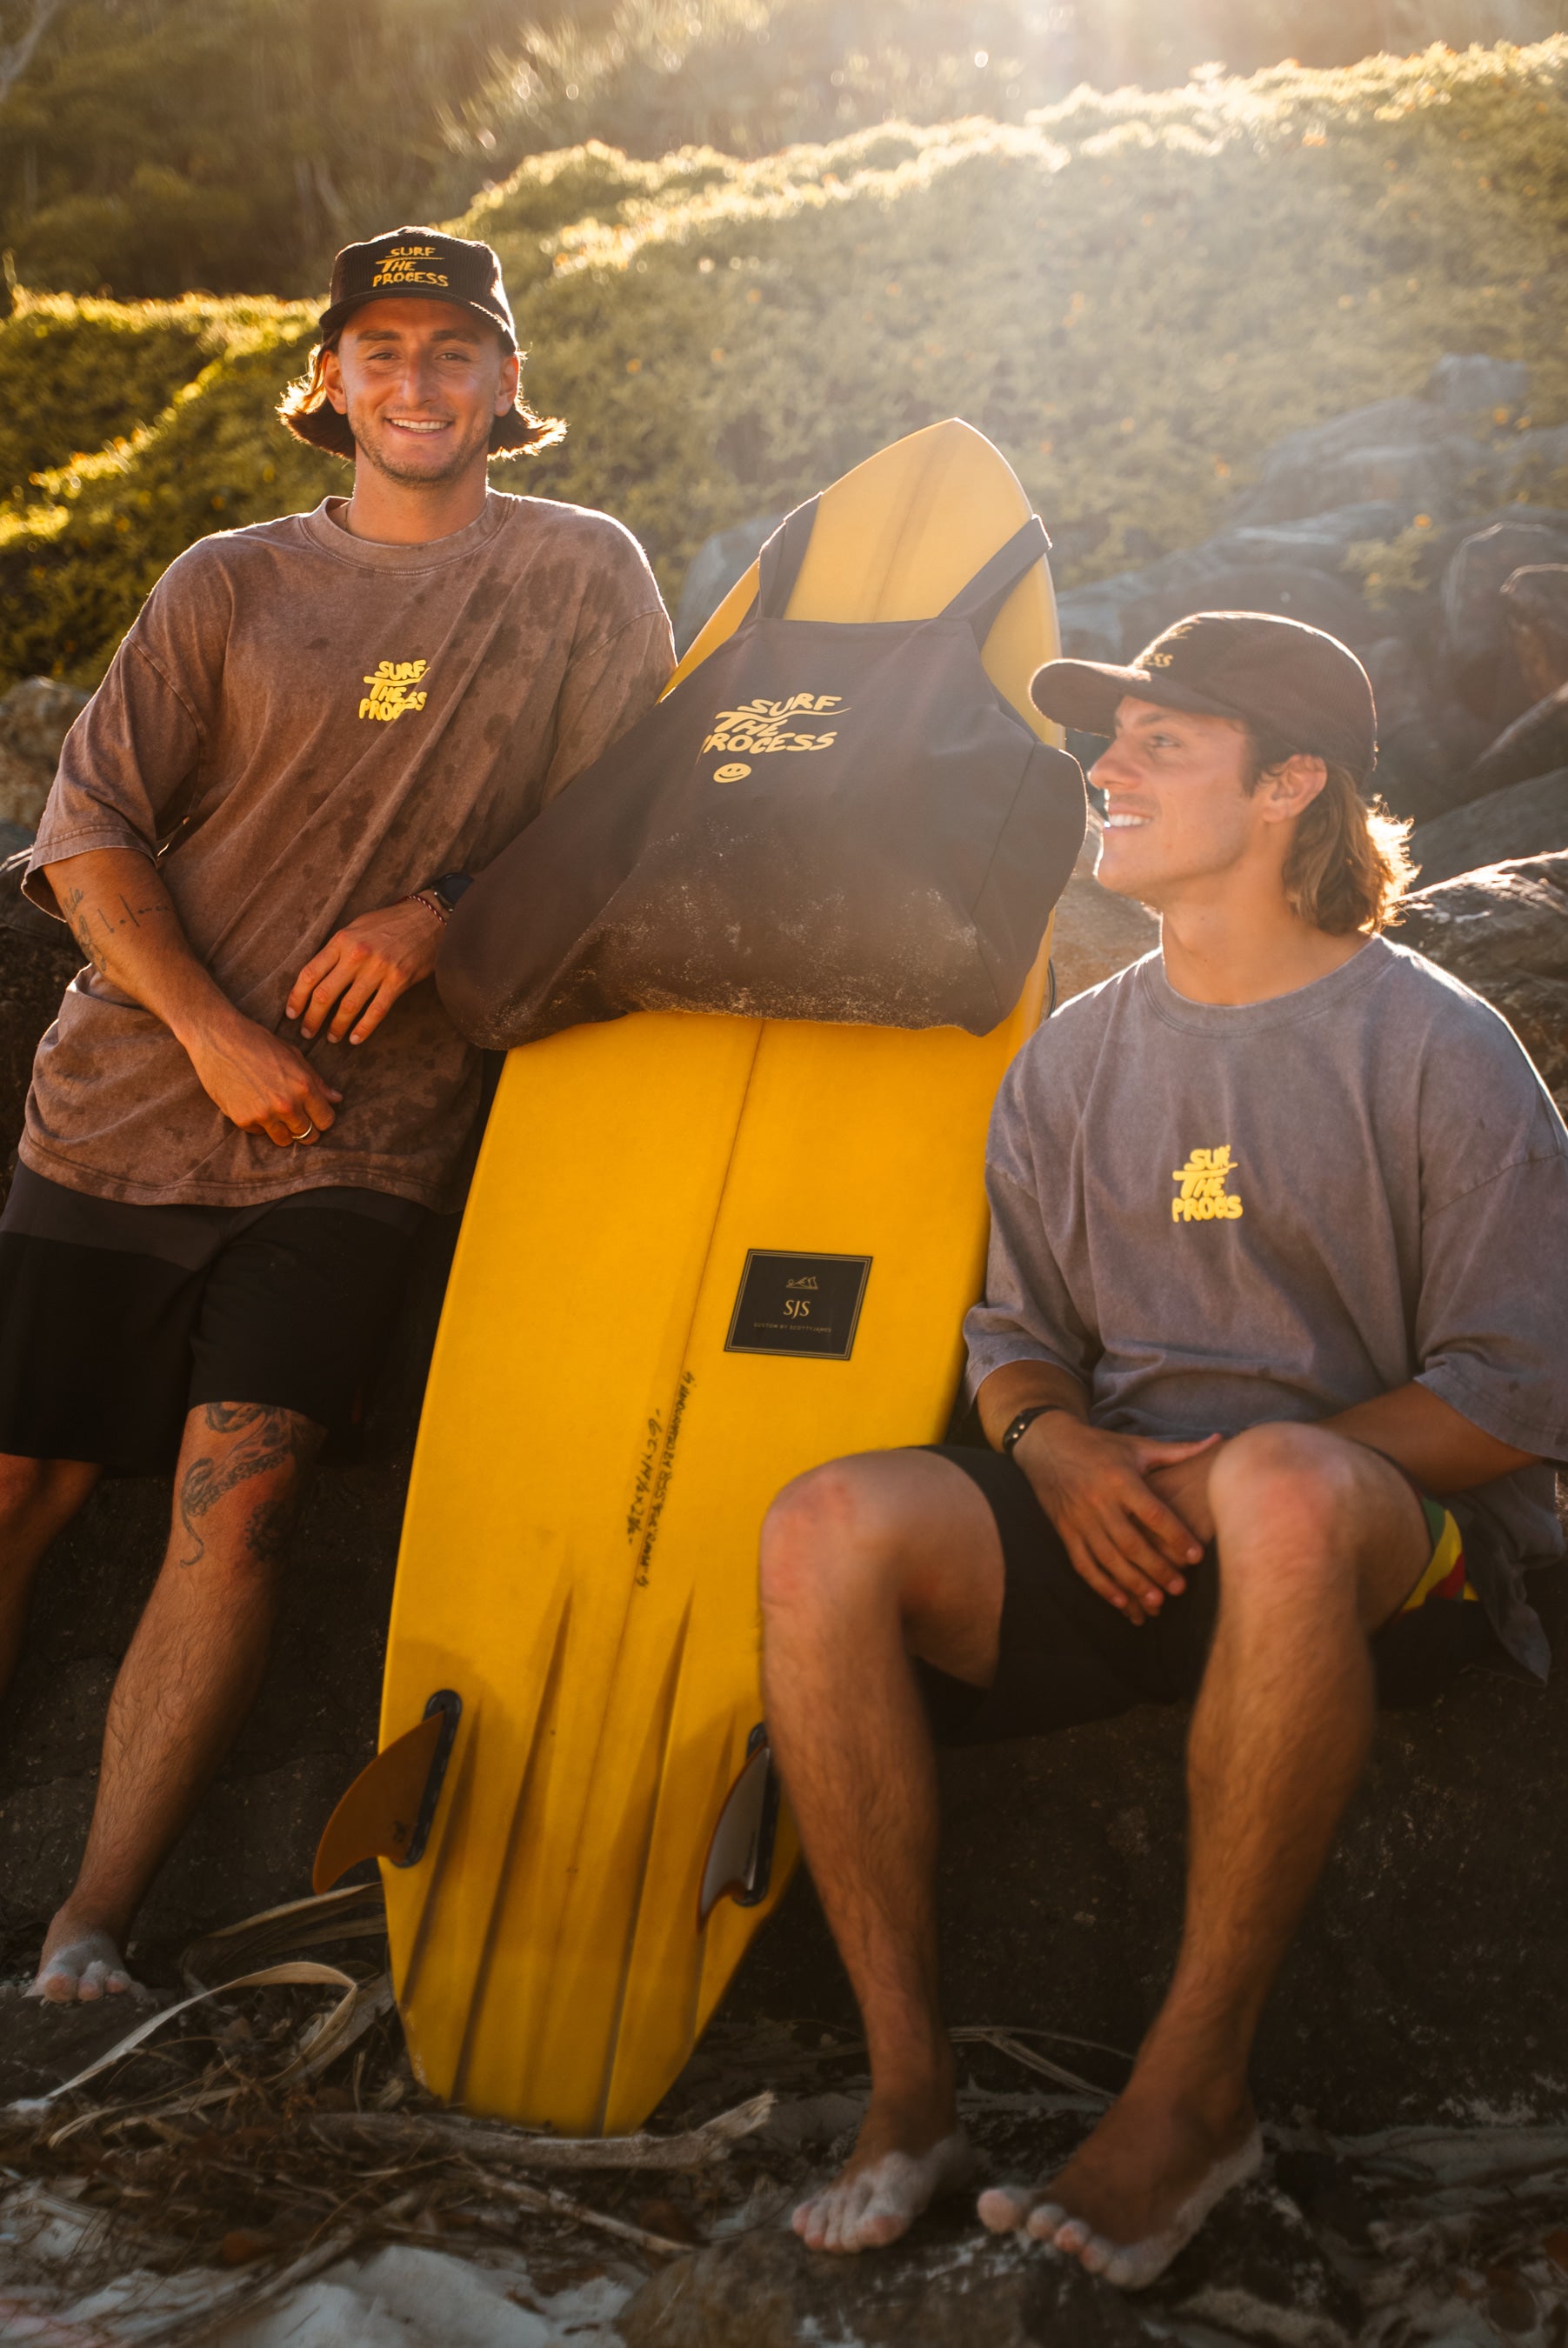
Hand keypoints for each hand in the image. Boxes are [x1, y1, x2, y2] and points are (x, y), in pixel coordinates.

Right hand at [182, 1010, 341, 1149]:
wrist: (218, 1037)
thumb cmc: (258, 1042)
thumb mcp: (293, 1055)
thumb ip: (316, 1081)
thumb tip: (337, 1099)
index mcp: (304, 1087)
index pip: (326, 1120)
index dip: (322, 1119)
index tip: (315, 1115)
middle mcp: (287, 1104)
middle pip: (308, 1135)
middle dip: (305, 1129)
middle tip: (297, 1119)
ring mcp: (264, 1115)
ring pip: (284, 1140)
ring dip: (283, 1131)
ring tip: (276, 1114)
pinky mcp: (243, 1120)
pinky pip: (259, 1133)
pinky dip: (259, 1124)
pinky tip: (252, 1104)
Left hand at [286, 899, 441, 1045]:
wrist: (428, 918)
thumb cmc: (390, 923)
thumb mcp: (356, 928)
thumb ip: (338, 950)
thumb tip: (319, 976)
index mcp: (341, 940)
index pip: (310, 973)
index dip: (297, 997)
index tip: (292, 1013)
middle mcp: (356, 955)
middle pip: (325, 994)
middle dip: (312, 1018)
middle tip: (307, 1032)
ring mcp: (378, 968)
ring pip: (349, 1006)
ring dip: (337, 1027)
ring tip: (332, 1038)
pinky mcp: (398, 980)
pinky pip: (377, 1011)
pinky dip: (364, 1028)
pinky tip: (355, 1038)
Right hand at [1013, 1415, 1222, 1624]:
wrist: (1046, 1443)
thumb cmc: (1099, 1445)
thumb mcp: (1136, 1445)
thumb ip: (1177, 1450)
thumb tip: (1218, 1440)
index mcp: (1121, 1479)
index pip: (1153, 1513)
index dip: (1176, 1536)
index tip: (1196, 1556)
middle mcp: (1099, 1501)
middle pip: (1131, 1542)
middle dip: (1157, 1568)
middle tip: (1180, 1588)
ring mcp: (1079, 1519)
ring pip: (1108, 1558)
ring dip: (1132, 1583)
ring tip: (1156, 1602)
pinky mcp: (1065, 1531)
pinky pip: (1083, 1563)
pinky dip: (1101, 1584)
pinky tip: (1121, 1601)